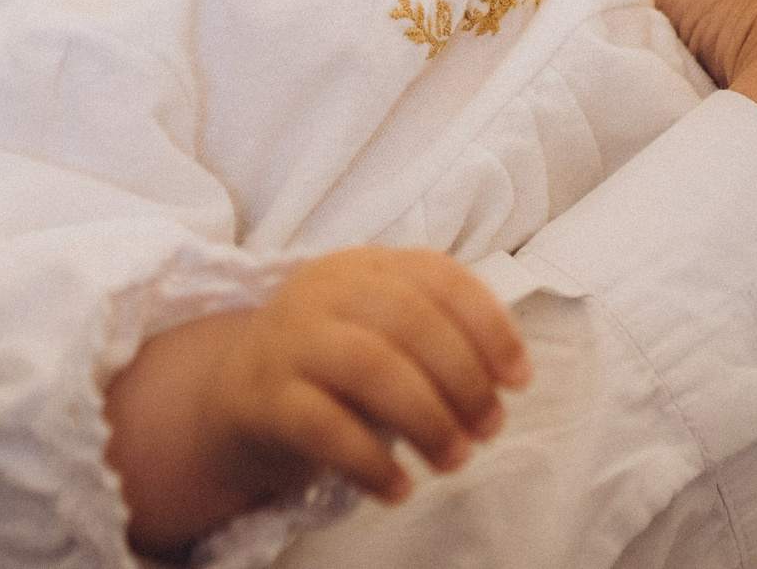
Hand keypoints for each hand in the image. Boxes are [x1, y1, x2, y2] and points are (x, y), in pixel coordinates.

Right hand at [108, 248, 529, 553]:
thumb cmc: (336, 366)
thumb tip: (506, 378)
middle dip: (463, 380)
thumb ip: (440, 337)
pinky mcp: (262, 396)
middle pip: (411, 321)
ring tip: (453, 460)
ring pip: (370, 367)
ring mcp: (289, 338)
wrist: (237, 396)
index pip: (440, 277)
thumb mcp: (385, 333)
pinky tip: (399, 489)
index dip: (489, 327)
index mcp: (366, 266)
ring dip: (426, 419)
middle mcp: (325, 290)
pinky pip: (324, 426)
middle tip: (489, 429)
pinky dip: (371, 461)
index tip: (518, 379)